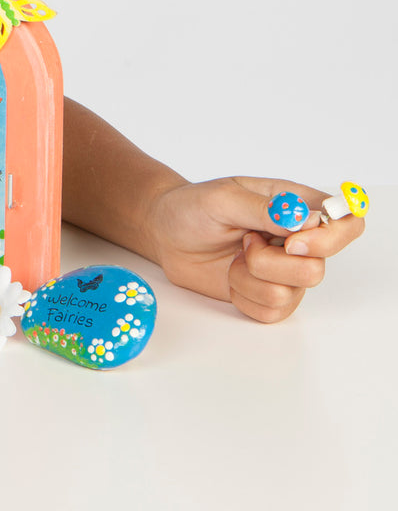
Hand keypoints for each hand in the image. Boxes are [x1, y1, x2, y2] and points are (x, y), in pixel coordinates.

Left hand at [144, 176, 364, 322]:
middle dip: (272, 262)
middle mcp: (298, 240)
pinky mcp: (268, 295)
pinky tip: (230, 276)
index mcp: (294, 206)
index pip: (346, 223)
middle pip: (318, 268)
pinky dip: (244, 297)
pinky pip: (272, 311)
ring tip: (233, 256)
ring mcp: (284, 270)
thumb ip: (263, 208)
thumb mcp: (222, 198)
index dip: (330, 238)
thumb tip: (306, 219)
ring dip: (251, 277)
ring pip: (293, 293)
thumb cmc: (191, 207)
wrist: (165, 235)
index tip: (292, 241)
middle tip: (245, 242)